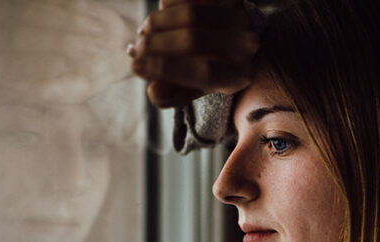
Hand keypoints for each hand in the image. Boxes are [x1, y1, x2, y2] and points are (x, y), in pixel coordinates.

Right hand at [129, 0, 257, 107]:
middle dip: (155, 44)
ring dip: (157, 22)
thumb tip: (153, 91)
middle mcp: (246, 44)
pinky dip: (167, 5)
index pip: (204, 72)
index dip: (166, 69)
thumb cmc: (205, 69)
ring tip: (142, 32)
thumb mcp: (190, 88)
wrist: (229, 38)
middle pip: (194, 40)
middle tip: (134, 49)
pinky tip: (159, 17)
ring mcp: (239, 15)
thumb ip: (172, 95)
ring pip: (190, 13)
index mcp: (239, 75)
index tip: (135, 67)